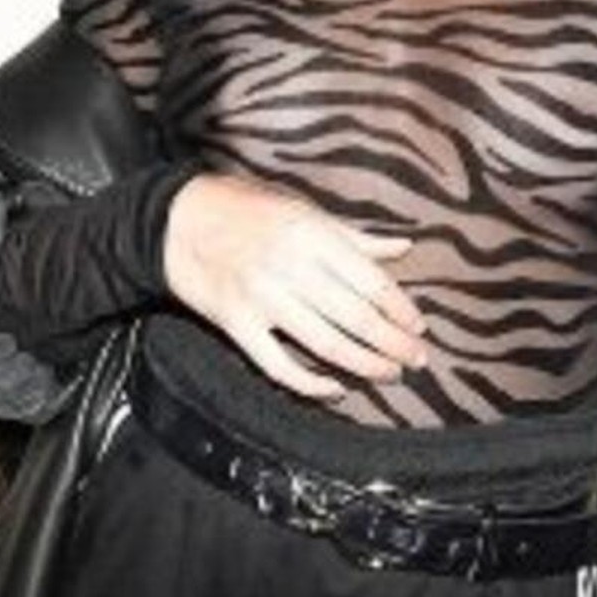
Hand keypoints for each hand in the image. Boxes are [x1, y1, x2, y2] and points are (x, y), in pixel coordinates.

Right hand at [162, 172, 429, 399]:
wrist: (177, 220)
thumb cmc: (246, 209)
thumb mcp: (304, 210)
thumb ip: (355, 236)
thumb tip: (403, 246)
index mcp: (311, 235)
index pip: (369, 280)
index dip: (399, 307)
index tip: (419, 327)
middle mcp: (289, 267)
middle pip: (354, 316)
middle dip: (392, 342)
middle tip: (417, 359)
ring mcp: (262, 299)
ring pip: (325, 344)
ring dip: (364, 364)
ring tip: (390, 373)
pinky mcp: (236, 325)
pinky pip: (278, 366)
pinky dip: (310, 383)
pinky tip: (335, 388)